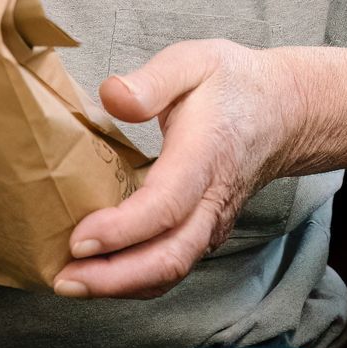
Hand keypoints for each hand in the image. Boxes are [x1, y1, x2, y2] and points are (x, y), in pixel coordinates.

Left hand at [55, 39, 299, 298]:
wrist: (283, 112)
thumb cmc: (232, 84)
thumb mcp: (193, 61)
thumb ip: (152, 80)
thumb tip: (112, 95)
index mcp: (204, 156)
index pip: (165, 206)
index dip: (122, 229)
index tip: (78, 239)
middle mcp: (211, 200)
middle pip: (169, 257)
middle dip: (114, 278)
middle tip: (63, 280)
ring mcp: (211, 222)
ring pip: (170, 270)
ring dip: (120, 286)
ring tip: (70, 284)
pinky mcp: (203, 231)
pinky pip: (171, 265)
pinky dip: (134, 280)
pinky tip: (97, 276)